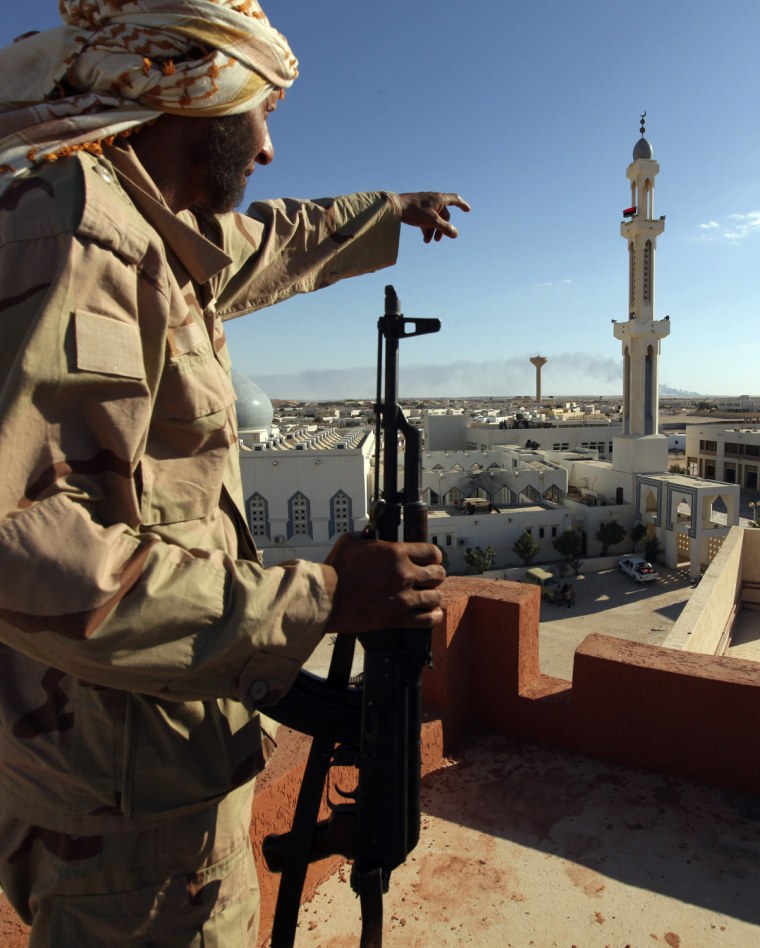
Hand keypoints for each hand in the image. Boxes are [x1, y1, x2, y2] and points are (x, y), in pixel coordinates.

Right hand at [324, 534, 444, 632]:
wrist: (325, 598)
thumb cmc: (334, 569)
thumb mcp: (351, 541)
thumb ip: (368, 535)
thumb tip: (371, 533)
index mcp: (396, 552)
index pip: (432, 552)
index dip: (433, 556)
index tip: (429, 560)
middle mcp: (404, 574)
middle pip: (438, 574)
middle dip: (434, 576)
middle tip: (427, 579)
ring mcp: (403, 597)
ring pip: (436, 597)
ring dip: (432, 596)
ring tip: (427, 597)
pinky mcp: (398, 618)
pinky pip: (428, 619)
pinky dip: (433, 616)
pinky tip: (431, 613)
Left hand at [398, 192, 470, 242]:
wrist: (394, 207)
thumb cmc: (414, 211)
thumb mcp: (432, 221)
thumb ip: (445, 228)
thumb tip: (456, 234)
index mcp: (439, 198)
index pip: (455, 199)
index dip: (462, 205)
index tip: (468, 210)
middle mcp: (433, 199)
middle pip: (443, 215)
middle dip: (442, 228)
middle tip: (437, 240)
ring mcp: (425, 203)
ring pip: (434, 218)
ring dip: (432, 230)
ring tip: (427, 241)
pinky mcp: (417, 208)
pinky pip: (426, 217)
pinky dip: (426, 226)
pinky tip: (423, 236)